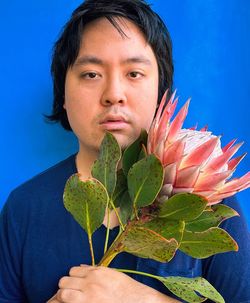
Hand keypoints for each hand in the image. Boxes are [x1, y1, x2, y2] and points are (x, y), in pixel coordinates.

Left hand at [49, 265, 178, 302]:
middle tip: (70, 292)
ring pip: (62, 293)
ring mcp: (88, 296)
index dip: (73, 277)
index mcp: (96, 272)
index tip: (75, 283)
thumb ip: (95, 271)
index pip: (73, 270)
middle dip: (65, 286)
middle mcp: (90, 282)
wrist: (136, 301)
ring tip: (70, 300)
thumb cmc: (126, 289)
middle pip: (64, 281)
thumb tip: (82, 268)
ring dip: (64, 296)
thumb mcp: (111, 275)